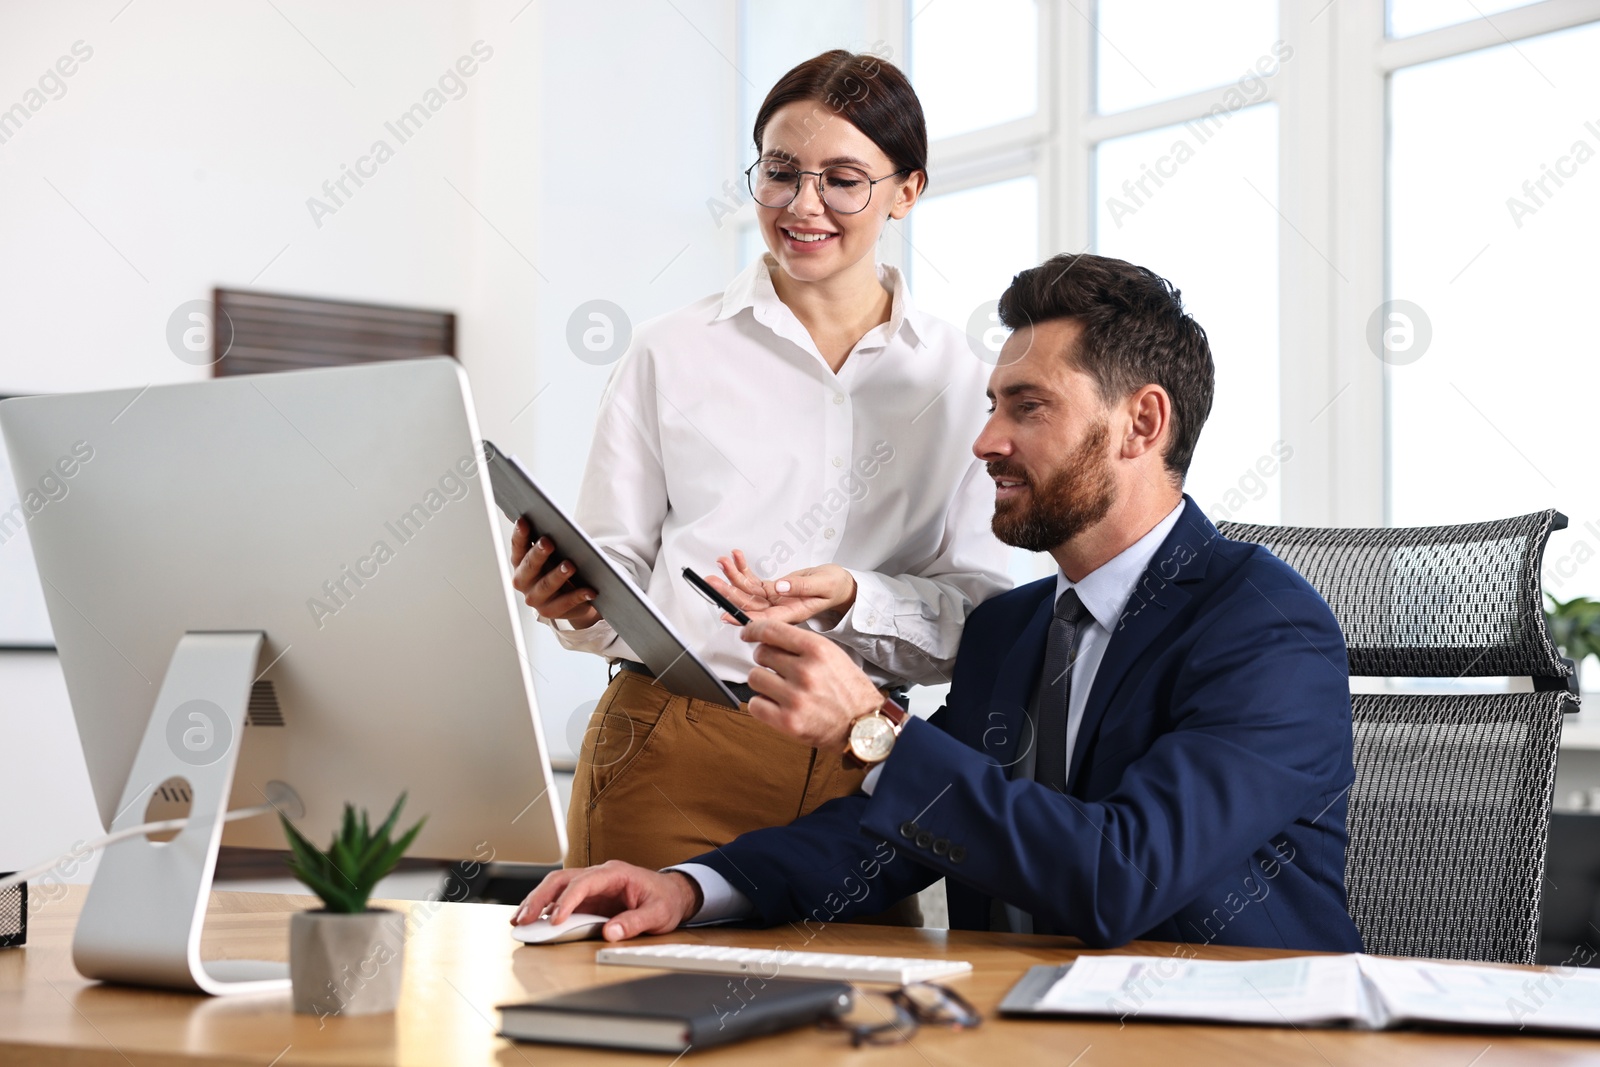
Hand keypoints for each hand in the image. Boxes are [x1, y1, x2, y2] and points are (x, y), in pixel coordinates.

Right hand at [509, 860, 702, 941]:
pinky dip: (545, 907)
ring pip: (557, 886)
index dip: (567, 901)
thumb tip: (610, 933)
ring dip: (537, 901)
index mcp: (615, 873)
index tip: (555, 920)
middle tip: (524, 919)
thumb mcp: (658, 913)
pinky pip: (561, 898)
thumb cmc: (665, 900)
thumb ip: (634, 922)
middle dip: (540, 898)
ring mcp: (592, 886)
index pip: (584, 882)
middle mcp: (599, 875)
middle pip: (562, 879)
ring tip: (519, 921)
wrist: (673, 893)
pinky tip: (532, 920)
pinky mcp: (588, 898)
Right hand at [510, 518, 601, 627]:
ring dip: (558, 575)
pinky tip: (590, 590)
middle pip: (529, 566)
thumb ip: (543, 538)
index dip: (520, 534)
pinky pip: (566, 603)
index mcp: (520, 563)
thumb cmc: (557, 567)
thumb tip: (541, 516)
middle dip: (538, 554)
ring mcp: (535, 598)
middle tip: (548, 542)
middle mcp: (523, 581)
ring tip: (570, 565)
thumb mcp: (550, 553)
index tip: (524, 521)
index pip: (518, 547)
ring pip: (546, 586)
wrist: (568, 598)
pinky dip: (579, 595)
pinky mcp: (550, 611)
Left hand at [702, 550, 856, 625]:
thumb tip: (779, 587)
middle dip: (729, 593)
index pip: (764, 620)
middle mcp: (779, 609)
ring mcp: (775, 600)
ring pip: (748, 592)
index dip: (744, 618)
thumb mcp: (824, 585)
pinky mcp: (773, 590)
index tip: (726, 614)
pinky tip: (736, 558)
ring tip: (722, 562)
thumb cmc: (835, 587)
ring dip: (733, 577)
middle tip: (713, 582)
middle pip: (749, 604)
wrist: (839, 585)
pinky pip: (753, 581)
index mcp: (792, 613)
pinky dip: (743, 569)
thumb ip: (802, 587)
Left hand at [740, 619, 883, 747]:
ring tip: (781, 689)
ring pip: (754, 678)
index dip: (753, 630)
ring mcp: (796, 697)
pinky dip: (762, 705)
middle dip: (766, 660)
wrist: (863, 724)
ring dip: (764, 683)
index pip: (771, 630)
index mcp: (818, 650)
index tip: (748, 633)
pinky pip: (755, 704)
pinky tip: (778, 705)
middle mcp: (806, 671)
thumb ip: (801, 645)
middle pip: (760, 654)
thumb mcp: (832, 655)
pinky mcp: (788, 721)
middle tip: (779, 670)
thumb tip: (767, 638)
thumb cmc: (849, 690)